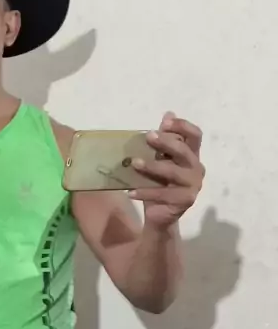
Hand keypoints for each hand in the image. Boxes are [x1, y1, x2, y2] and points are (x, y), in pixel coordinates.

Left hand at [129, 111, 204, 228]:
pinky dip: (145, 192)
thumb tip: (168, 114)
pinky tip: (130, 192)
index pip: (195, 135)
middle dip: (166, 142)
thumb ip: (163, 141)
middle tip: (148, 136)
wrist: (160, 215)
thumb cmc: (159, 184)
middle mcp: (196, 168)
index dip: (182, 126)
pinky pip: (162, 194)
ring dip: (152, 166)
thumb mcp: (160, 160)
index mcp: (192, 155)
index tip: (165, 122)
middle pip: (184, 151)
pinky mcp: (186, 200)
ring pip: (173, 172)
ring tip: (134, 163)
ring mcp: (193, 185)